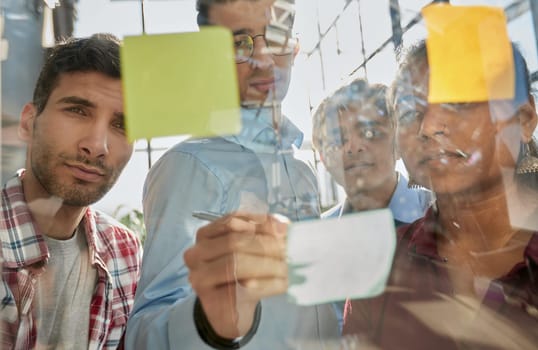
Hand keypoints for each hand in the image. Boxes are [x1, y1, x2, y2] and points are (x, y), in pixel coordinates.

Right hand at [184, 212, 288, 338]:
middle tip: (288, 251)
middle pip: (234, 242)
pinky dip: (269, 284)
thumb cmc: (241, 274)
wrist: (230, 312)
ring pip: (236, 264)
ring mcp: (201, 278)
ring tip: (287, 268)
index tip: (283, 229)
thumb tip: (282, 224)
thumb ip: (263, 233)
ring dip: (268, 265)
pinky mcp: (213, 300)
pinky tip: (283, 283)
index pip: (231, 221)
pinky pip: (244, 288)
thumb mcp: (250, 249)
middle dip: (266, 245)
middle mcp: (196, 254)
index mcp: (205, 235)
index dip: (259, 223)